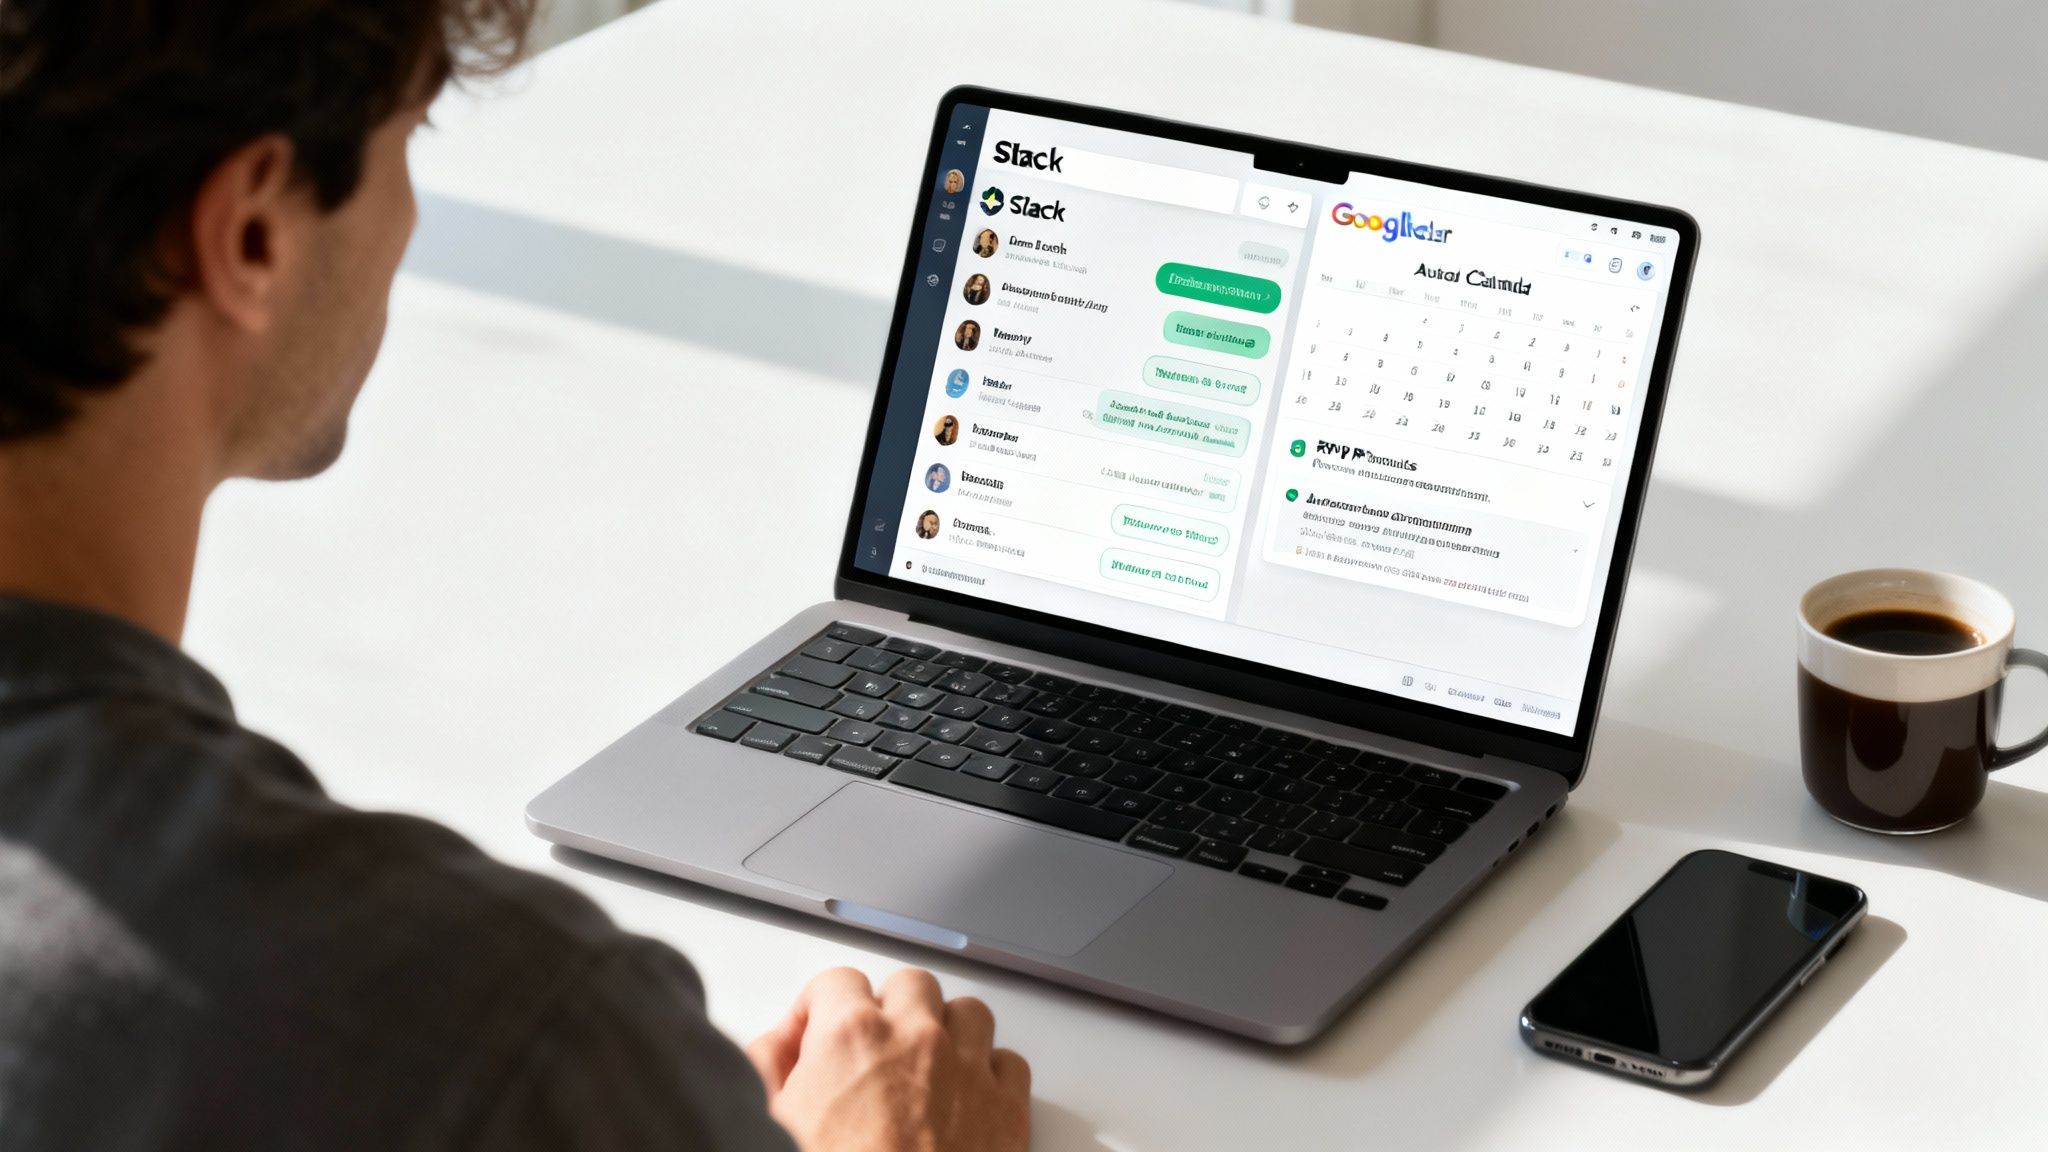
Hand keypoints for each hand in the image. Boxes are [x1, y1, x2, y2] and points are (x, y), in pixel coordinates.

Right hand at [746, 967, 1028, 1151]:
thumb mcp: (771, 1120)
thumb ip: (766, 1066)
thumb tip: (777, 1043)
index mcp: (851, 1035)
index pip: (838, 981)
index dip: (822, 1008)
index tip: (819, 1031)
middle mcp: (916, 1039)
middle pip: (910, 986)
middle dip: (890, 1010)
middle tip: (874, 1050)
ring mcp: (967, 1070)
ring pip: (969, 1013)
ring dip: (947, 1032)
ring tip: (926, 1068)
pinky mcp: (1006, 1109)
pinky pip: (1009, 1063)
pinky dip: (989, 1074)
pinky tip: (965, 1099)